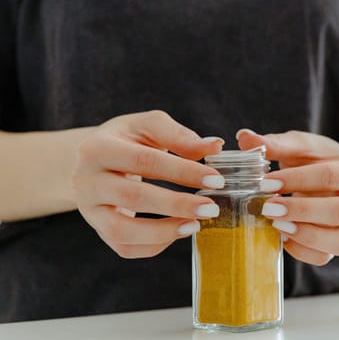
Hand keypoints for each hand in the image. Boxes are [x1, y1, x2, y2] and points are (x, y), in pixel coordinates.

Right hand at [72, 110, 224, 257]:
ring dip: (163, 232)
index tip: (216, 180)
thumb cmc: (128, 140)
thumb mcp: (148, 127)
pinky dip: (154, 245)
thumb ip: (180, 136)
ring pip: (122, 231)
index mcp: (97, 148)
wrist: (93, 160)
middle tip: (210, 208)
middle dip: (176, 205)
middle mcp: (86, 180)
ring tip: (195, 225)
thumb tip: (215, 146)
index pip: (144, 161)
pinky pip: (125, 247)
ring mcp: (89, 210)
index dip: (183, 172)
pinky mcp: (98, 230)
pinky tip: (177, 231)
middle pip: (132, 197)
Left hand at [237, 129, 338, 265]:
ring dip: (305, 235)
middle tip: (268, 207)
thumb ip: (278, 144)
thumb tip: (245, 137)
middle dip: (300, 211)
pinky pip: (326, 257)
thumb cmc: (324, 162)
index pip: (331, 176)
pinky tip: (282, 237)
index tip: (266, 182)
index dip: (297, 180)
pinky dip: (302, 251)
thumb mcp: (305, 148)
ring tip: (276, 225)